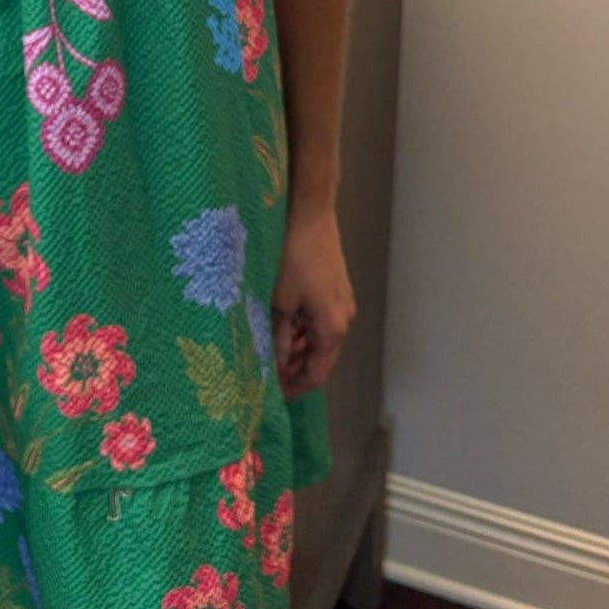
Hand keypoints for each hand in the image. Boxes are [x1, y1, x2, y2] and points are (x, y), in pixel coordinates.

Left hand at [270, 203, 354, 396]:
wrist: (310, 214)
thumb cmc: (293, 257)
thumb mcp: (279, 301)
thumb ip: (278, 336)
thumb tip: (274, 364)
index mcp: (332, 328)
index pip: (317, 374)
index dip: (295, 387)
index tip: (272, 394)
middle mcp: (343, 319)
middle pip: (320, 358)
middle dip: (294, 369)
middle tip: (265, 375)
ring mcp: (341, 303)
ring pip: (319, 338)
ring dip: (297, 349)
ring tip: (269, 354)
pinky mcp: (335, 289)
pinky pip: (320, 320)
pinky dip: (302, 330)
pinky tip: (281, 328)